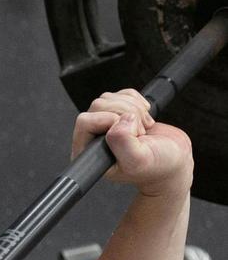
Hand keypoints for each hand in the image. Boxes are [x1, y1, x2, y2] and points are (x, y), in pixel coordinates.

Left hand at [72, 89, 193, 197]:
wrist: (174, 158)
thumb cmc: (156, 165)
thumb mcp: (138, 159)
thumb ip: (122, 142)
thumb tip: (119, 119)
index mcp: (89, 153)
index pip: (85, 121)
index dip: (110, 121)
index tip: (131, 134)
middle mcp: (93, 138)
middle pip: (99, 105)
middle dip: (125, 113)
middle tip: (139, 132)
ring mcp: (105, 123)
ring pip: (110, 98)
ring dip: (133, 109)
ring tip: (142, 128)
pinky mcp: (119, 112)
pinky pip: (122, 94)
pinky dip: (138, 102)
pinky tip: (144, 119)